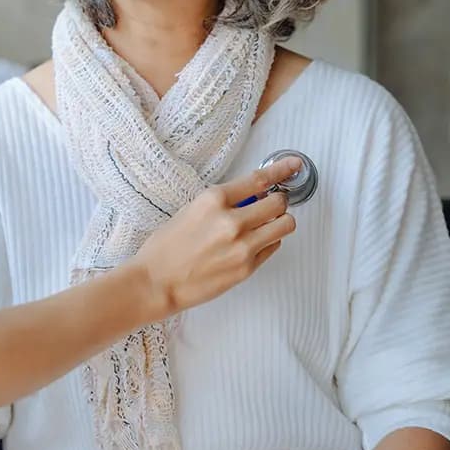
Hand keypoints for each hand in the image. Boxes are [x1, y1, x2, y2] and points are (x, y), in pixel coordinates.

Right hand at [132, 156, 302, 314]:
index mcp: (213, 200)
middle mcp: (231, 221)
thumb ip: (220, 203)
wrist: (155, 283)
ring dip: (279, 221)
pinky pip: (273, 247)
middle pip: (278, 203)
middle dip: (278, 201)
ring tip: (265, 225)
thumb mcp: (189, 211)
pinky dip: (268, 242)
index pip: (259, 179)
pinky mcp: (247, 268)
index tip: (294, 166)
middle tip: (271, 204)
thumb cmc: (164, 248)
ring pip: (284, 225)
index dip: (282, 171)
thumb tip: (249, 197)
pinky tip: (252, 244)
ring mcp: (242, 246)